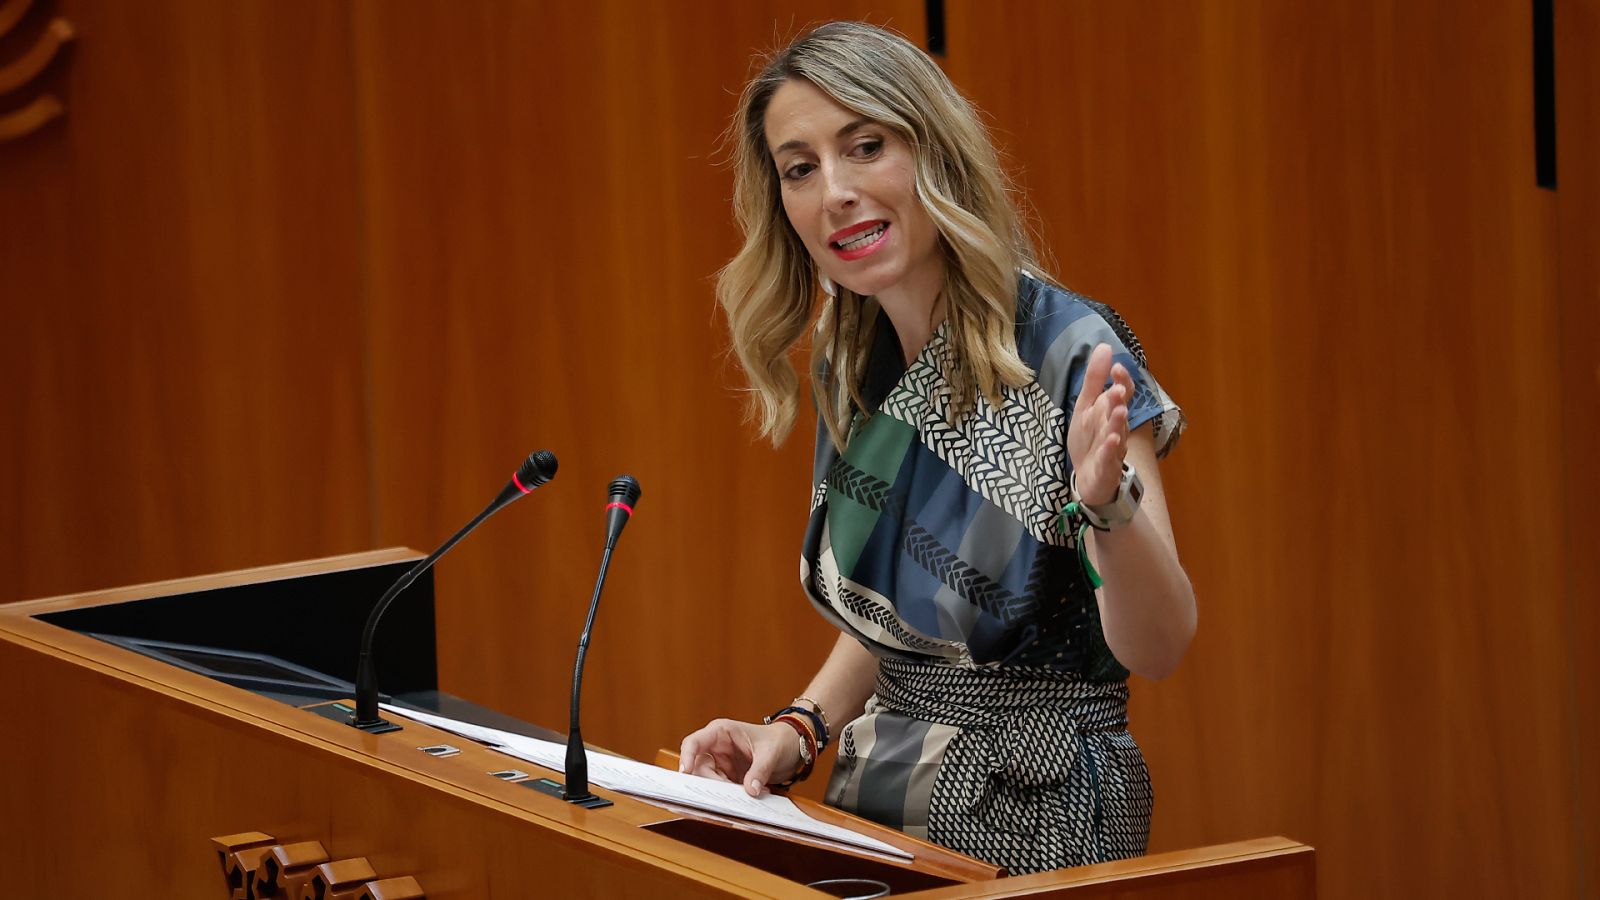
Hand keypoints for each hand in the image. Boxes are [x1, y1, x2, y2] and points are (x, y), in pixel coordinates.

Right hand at [679, 718, 801, 796]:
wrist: (792, 748)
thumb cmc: (780, 740)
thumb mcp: (771, 753)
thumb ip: (760, 770)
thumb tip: (750, 790)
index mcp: (721, 732)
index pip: (694, 743)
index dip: (686, 757)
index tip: (686, 773)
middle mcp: (716, 748)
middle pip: (699, 768)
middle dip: (709, 783)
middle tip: (725, 796)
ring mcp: (721, 764)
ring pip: (707, 782)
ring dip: (720, 793)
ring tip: (741, 797)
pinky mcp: (728, 778)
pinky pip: (720, 790)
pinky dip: (729, 797)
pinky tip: (744, 800)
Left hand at [1067, 343, 1135, 505]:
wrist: (1088, 476)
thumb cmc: (1090, 438)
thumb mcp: (1086, 405)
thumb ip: (1095, 378)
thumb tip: (1104, 346)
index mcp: (1110, 411)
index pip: (1122, 393)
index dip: (1122, 381)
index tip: (1117, 368)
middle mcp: (1115, 428)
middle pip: (1119, 412)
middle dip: (1119, 401)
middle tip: (1118, 389)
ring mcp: (1113, 448)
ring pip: (1117, 434)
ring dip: (1118, 423)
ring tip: (1119, 411)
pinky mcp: (1106, 467)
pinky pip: (1109, 459)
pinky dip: (1110, 451)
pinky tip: (1111, 442)